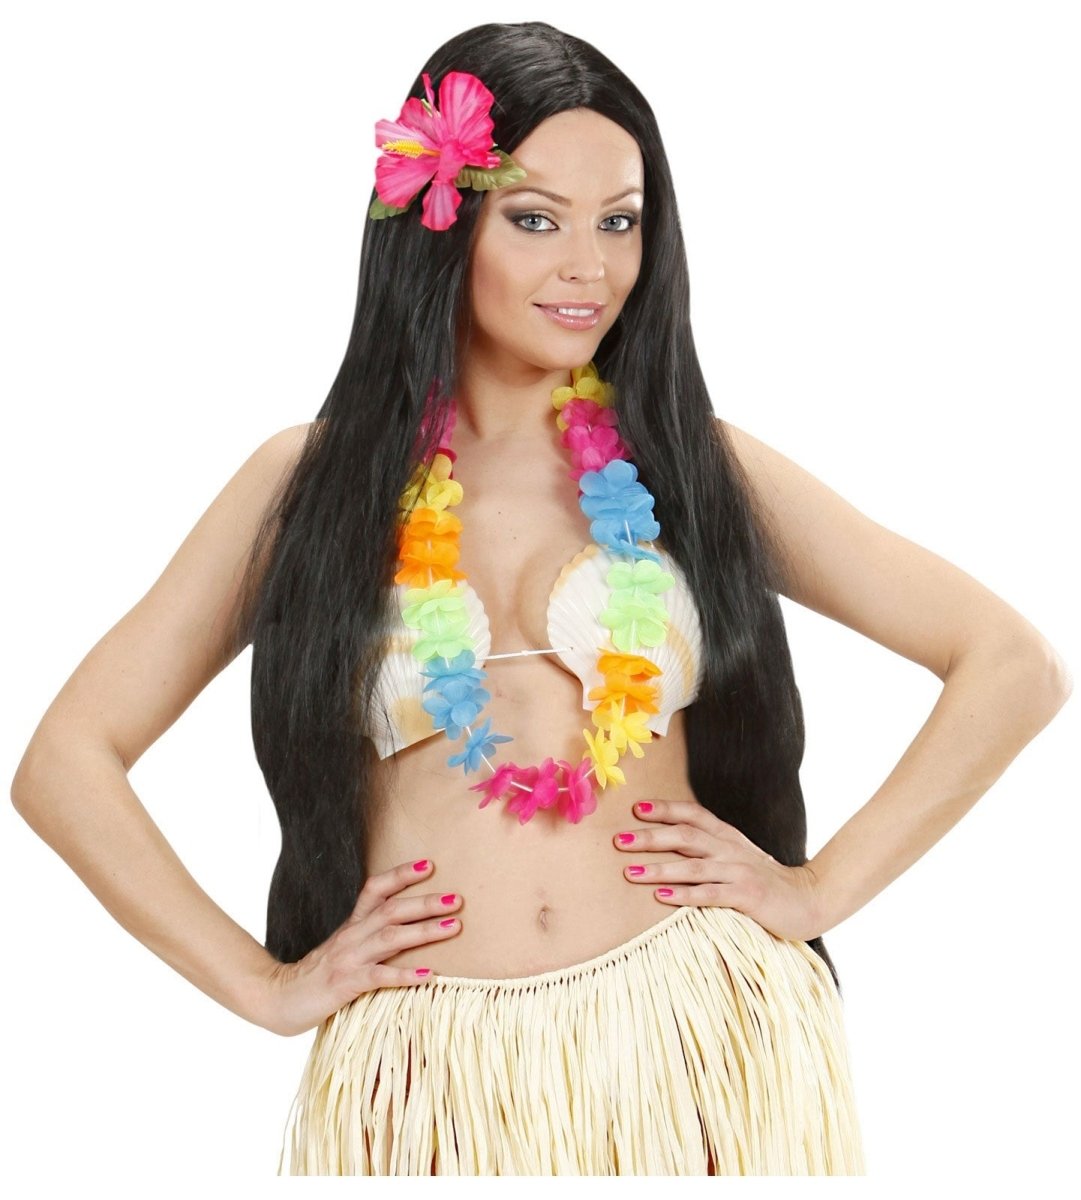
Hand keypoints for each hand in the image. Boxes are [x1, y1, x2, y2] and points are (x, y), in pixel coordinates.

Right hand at [254, 858, 462, 1036]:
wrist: (279, 998)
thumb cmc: (320, 974)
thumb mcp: (345, 947)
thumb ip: (371, 936)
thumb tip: (408, 928)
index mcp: (353, 924)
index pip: (376, 889)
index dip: (402, 874)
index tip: (430, 864)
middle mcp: (352, 935)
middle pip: (392, 910)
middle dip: (426, 902)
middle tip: (457, 899)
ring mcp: (349, 958)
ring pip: (390, 938)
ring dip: (425, 931)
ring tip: (454, 927)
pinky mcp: (346, 984)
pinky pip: (379, 976)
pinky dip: (405, 974)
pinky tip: (429, 974)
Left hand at [613, 799, 824, 941]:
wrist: (809, 899)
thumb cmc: (766, 880)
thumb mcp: (738, 856)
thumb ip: (710, 849)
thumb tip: (671, 844)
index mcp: (727, 836)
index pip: (693, 814)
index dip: (665, 809)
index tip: (636, 808)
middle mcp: (730, 849)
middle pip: (685, 836)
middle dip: (650, 837)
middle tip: (619, 840)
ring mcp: (739, 871)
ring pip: (692, 865)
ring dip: (658, 868)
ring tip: (630, 872)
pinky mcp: (747, 895)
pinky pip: (710, 894)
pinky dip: (684, 894)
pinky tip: (662, 897)